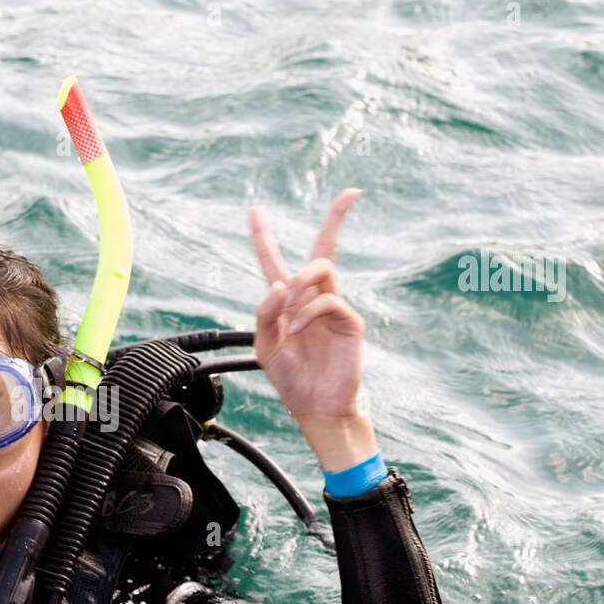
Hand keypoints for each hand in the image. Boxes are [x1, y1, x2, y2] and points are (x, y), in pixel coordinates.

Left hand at [249, 189, 376, 471]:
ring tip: (289, 314)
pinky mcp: (349, 322)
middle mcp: (311, 299)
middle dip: (335, 219)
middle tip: (349, 196)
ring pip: (321, 268)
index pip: (273, 262)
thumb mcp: (264, 346)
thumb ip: (265, 313)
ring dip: (300, 283)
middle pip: (321, 250)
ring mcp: (333, 308)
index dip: (263, 236)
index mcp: (286, 303)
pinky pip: (327, 301)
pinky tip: (295, 333)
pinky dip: (307, 314)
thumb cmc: (291, 379)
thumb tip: (279, 283)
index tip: (254, 208)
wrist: (315, 407)